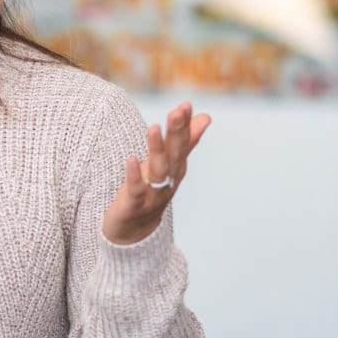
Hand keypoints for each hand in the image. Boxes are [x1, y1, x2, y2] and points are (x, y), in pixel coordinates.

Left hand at [102, 102, 210, 245]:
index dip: (185, 125)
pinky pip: (136, 190)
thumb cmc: (151, 191)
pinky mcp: (134, 205)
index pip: (183, 144)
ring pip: (158, 171)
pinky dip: (134, 175)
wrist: (133, 232)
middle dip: (176, 133)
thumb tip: (205, 117)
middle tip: (177, 112)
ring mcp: (153, 194)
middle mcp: (168, 180)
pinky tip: (131, 159)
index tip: (186, 105)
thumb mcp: (168, 165)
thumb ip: (186, 141)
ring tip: (154, 128)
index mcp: (176, 168)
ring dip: (157, 150)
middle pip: (174, 155)